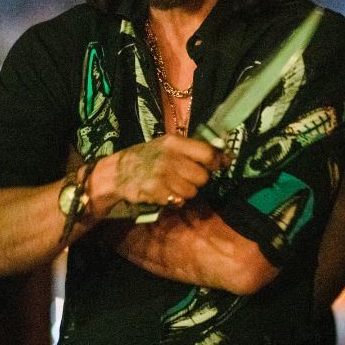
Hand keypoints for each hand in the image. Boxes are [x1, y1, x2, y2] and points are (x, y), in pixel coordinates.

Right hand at [91, 135, 225, 214]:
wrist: (117, 173)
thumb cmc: (146, 158)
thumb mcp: (167, 147)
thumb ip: (194, 150)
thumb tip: (227, 157)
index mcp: (174, 142)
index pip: (207, 153)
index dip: (217, 162)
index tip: (221, 165)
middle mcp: (169, 157)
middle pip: (202, 177)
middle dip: (197, 181)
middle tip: (185, 178)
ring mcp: (162, 176)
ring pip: (192, 192)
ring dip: (185, 192)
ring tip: (172, 186)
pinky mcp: (156, 192)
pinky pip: (178, 201)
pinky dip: (174, 201)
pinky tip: (164, 194)